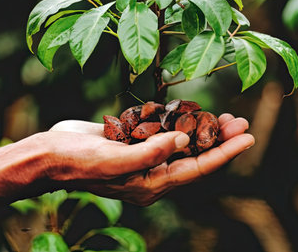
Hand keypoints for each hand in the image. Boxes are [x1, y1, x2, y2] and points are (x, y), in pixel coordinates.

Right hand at [49, 114, 253, 205]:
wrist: (49, 154)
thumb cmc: (78, 162)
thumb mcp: (115, 160)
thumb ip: (151, 152)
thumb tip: (184, 139)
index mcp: (151, 184)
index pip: (197, 169)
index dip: (225, 153)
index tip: (247, 138)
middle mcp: (152, 173)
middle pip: (195, 157)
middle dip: (219, 140)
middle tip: (241, 122)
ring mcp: (144, 156)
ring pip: (183, 144)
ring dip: (203, 130)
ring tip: (225, 117)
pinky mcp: (135, 141)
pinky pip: (164, 132)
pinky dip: (179, 122)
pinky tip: (191, 112)